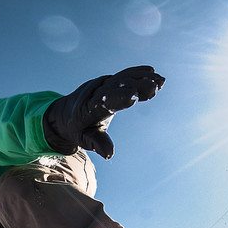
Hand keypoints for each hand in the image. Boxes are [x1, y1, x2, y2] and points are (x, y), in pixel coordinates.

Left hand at [43, 66, 164, 158]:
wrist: (66, 114)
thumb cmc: (78, 130)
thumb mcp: (84, 139)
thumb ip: (97, 144)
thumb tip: (109, 154)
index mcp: (88, 108)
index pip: (104, 100)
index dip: (118, 97)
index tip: (134, 95)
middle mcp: (95, 92)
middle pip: (116, 85)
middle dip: (135, 84)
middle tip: (154, 86)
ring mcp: (102, 84)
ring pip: (122, 78)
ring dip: (141, 78)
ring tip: (160, 80)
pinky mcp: (109, 81)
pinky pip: (124, 75)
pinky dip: (138, 73)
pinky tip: (154, 73)